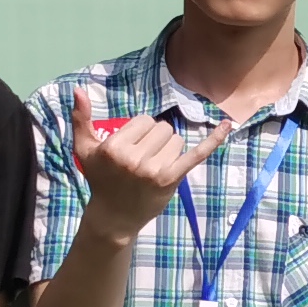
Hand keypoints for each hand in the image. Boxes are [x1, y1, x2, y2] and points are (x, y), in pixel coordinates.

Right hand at [73, 93, 230, 241]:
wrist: (114, 217)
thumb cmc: (100, 179)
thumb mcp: (84, 149)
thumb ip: (81, 119)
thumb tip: (78, 89)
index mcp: (114, 147)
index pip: (144, 121)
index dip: (141, 132)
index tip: (132, 148)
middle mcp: (134, 158)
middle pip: (161, 128)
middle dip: (156, 140)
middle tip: (143, 160)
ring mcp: (153, 170)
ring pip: (175, 140)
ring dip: (169, 150)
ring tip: (153, 167)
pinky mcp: (170, 179)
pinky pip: (196, 154)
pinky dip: (213, 140)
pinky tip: (228, 124)